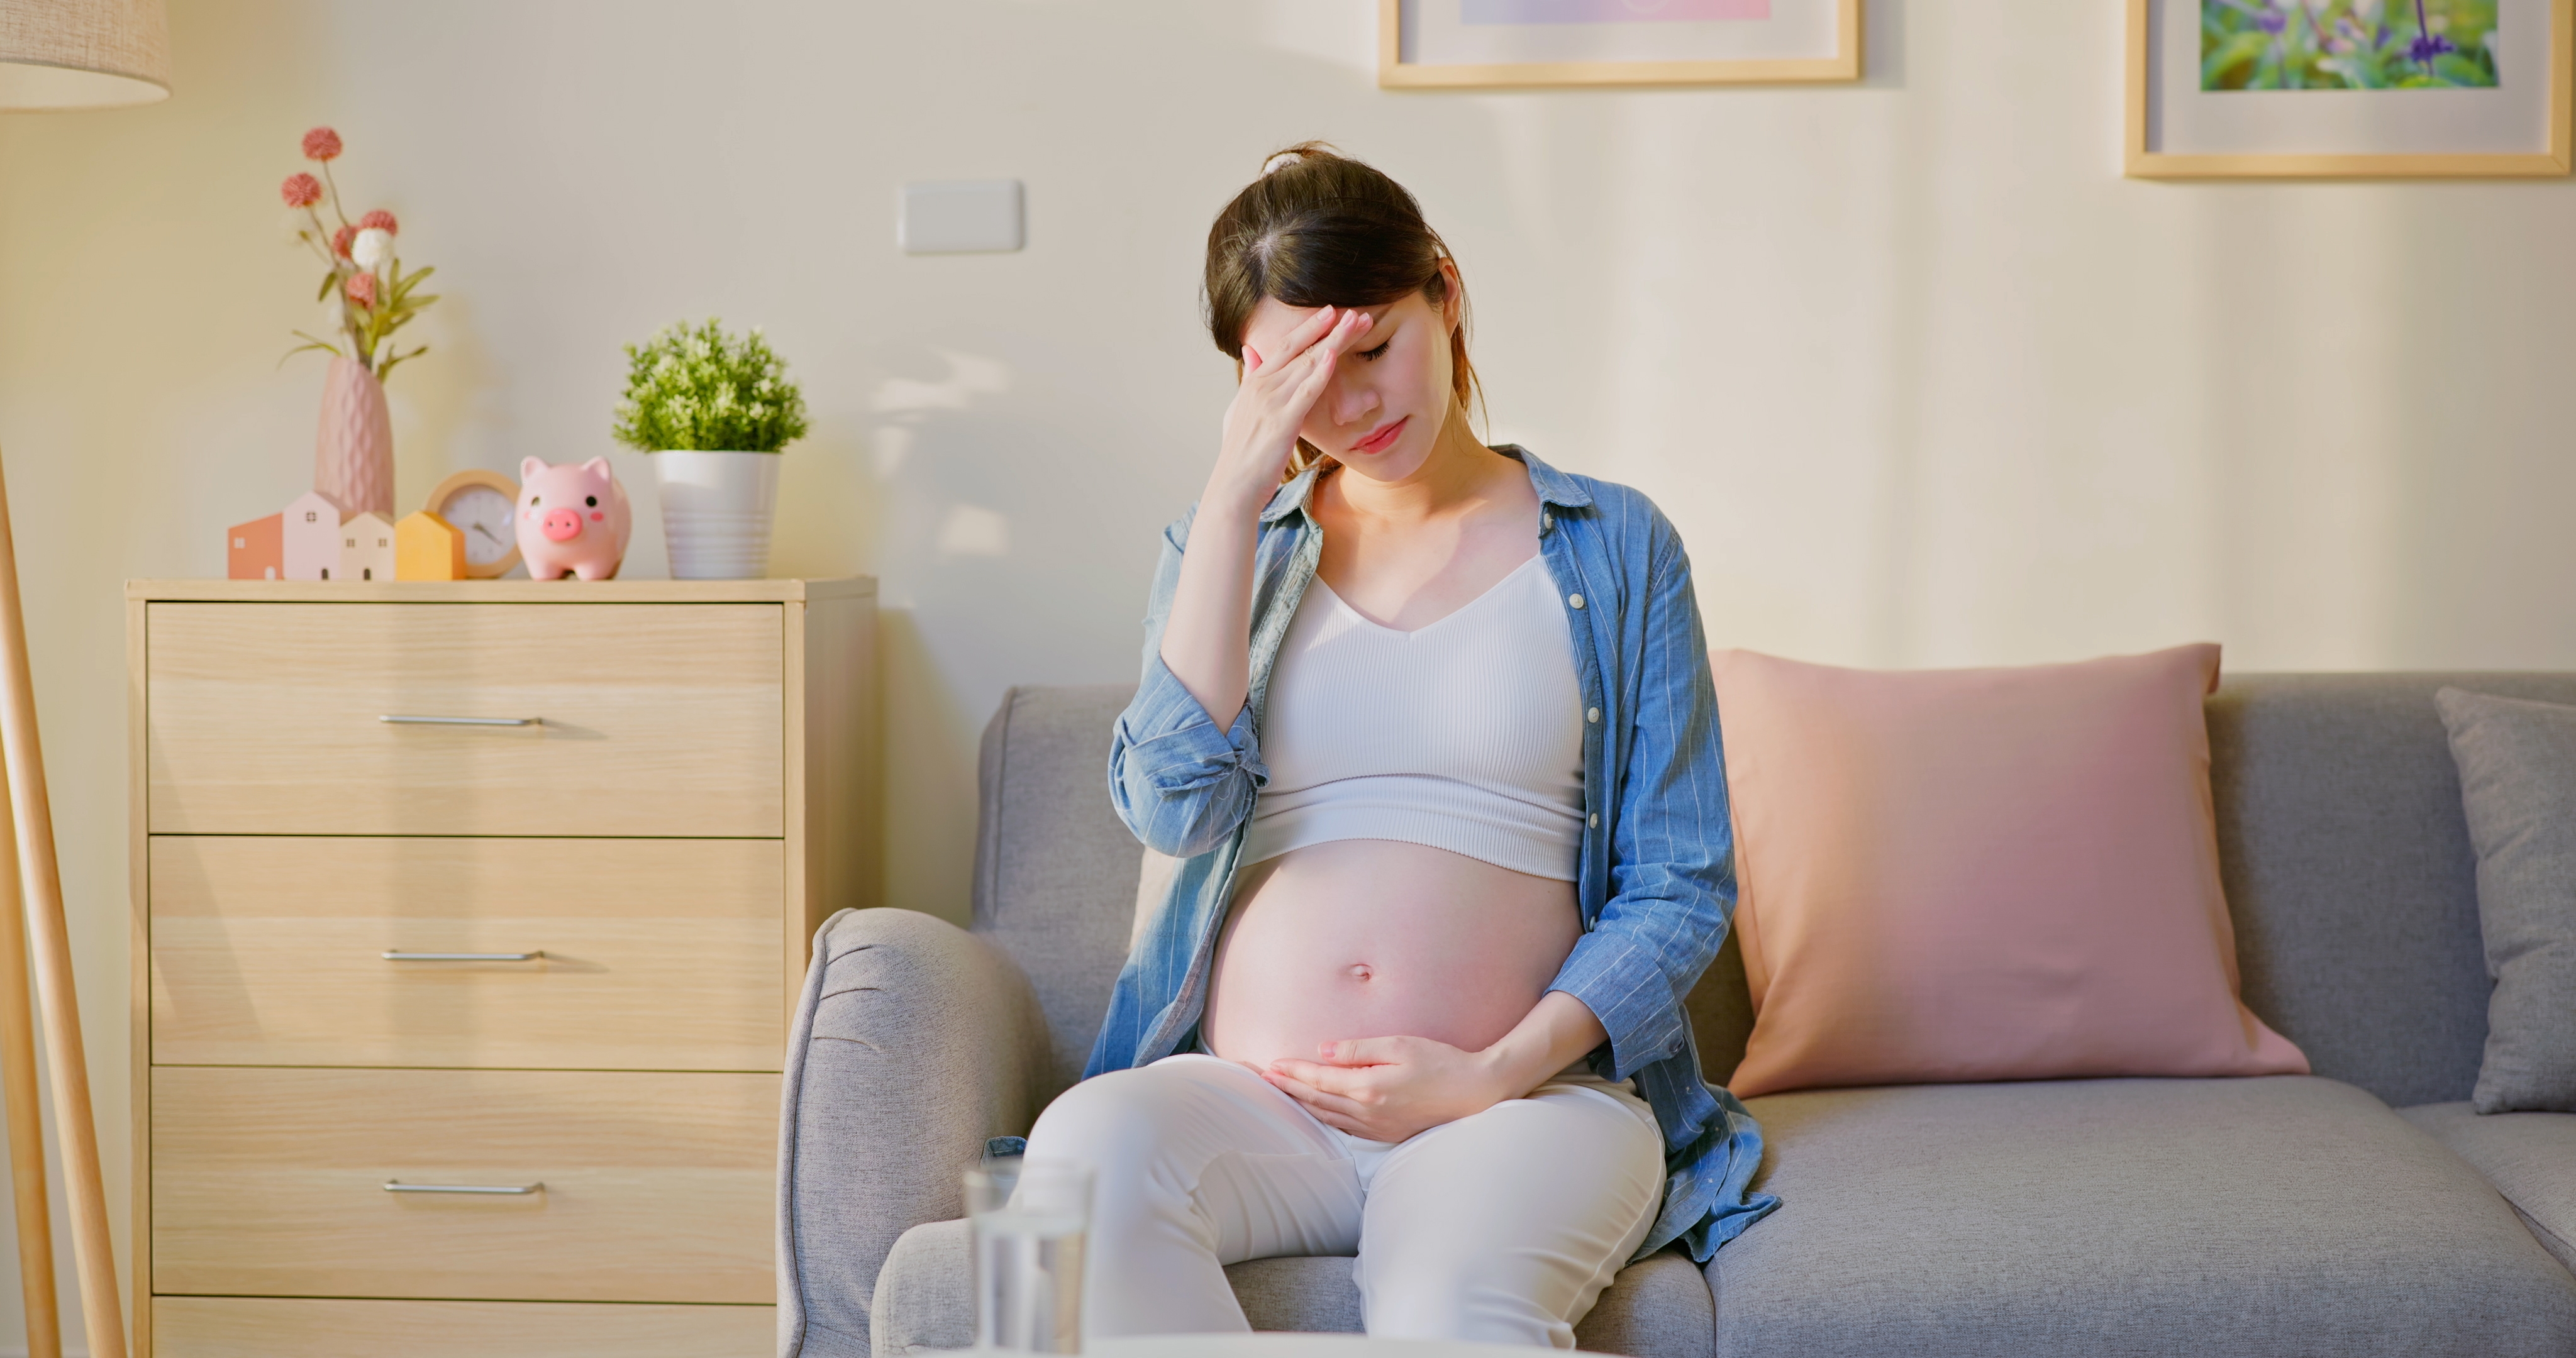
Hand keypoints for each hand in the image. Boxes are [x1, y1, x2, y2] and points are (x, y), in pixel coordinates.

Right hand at [1206, 306, 1373, 517]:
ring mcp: (1272, 401)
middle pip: (1300, 347)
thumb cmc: (1241, 455)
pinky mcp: (1283, 421)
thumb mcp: (1241, 410)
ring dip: (1335, 340)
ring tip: (1358, 323)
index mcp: (1255, 382)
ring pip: (1308, 362)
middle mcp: (1262, 385)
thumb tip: (1251, 352)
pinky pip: (1305, 391)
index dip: (1311, 327)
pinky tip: (1335, 355)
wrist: (1233, 486)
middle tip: (1356, 311)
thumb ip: (1251, 380)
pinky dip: (1320, 372)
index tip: (1333, 313)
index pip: (1287, 345)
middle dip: (1329, 327)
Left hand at [1263, 1035, 1514, 1142]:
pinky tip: (1319, 1109)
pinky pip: (1347, 1127)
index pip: (1319, 1080)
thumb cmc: (1442, 1063)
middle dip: (1290, 1088)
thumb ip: (1358, 1049)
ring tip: (1285, 1091)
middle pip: (1318, 1100)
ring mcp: (1378, 1127)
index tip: (1272, 1064)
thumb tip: (1323, 1051)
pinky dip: (1326, 1116)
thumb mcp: (1400, 1045)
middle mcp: (1369, 1113)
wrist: (1476, 1093)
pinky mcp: (1388, 1133)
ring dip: (1304, 1103)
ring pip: (1329, 1116)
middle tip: (1266, 1078)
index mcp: (1369, 1088)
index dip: (1293, 1072)